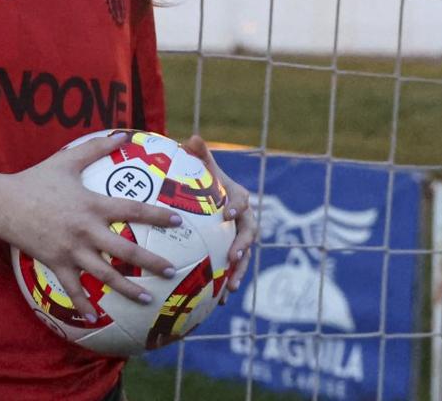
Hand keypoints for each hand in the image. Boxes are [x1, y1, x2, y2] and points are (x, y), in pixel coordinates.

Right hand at [0, 132, 180, 321]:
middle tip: (172, 271)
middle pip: (125, 250)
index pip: (132, 210)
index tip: (177, 222)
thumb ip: (97, 147)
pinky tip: (95, 318)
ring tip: (147, 299)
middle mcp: (86, 230)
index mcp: (93, 205)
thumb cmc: (37, 179)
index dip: (156, 216)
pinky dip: (84, 304)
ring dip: (127, 289)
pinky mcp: (56, 263)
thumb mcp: (67, 160)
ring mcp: (71, 250)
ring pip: (104, 274)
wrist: (3, 204)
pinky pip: (73, 288)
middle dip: (150, 262)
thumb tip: (123, 134)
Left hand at [183, 135, 257, 299]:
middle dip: (242, 247)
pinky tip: (219, 303)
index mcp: (237, 197)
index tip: (229, 213)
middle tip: (232, 259)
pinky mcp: (231, 254)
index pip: (241, 200)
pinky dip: (227, 284)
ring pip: (243, 256)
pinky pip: (232, 270)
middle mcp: (243, 219)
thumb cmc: (201, 179)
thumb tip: (193, 137)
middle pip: (248, 233)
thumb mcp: (200, 166)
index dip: (237, 206)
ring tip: (230, 290)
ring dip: (239, 273)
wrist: (206, 197)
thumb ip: (199, 154)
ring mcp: (238, 238)